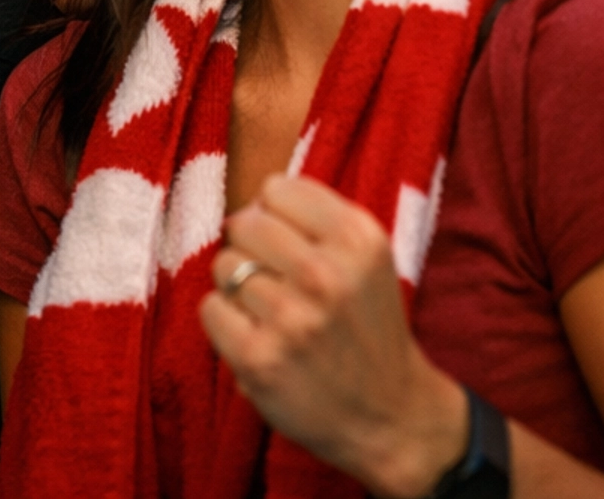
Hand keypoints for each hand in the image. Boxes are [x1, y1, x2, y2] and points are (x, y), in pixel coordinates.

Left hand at [199, 174, 467, 498]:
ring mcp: (291, 318)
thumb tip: (249, 203)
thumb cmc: (367, 325)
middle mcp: (326, 274)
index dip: (275, 216)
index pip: (275, 189)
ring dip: (239, 287)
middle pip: (244, 223)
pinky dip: (224, 320)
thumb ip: (315, 218)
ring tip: (271, 313)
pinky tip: (255, 335)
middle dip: (252, 248)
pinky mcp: (259, 359)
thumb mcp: (365, 256)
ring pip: (224, 265)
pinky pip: (210, 308)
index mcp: (357, 237)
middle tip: (276, 281)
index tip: (291, 245)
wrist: (392, 415)